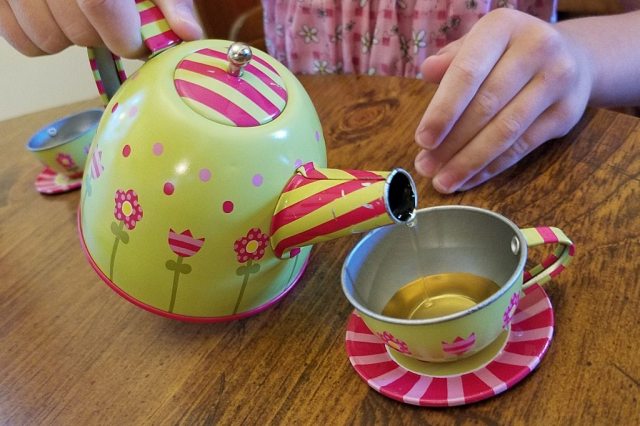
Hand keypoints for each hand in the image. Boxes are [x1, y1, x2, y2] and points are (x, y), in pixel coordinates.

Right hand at [0, 0, 201, 57]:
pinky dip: (42, 39)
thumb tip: (188, 33)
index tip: (139, 39)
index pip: (101, 5)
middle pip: (78, 33)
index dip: (126, 35)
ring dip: (71, 37)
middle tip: (110, 18)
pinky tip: (56, 16)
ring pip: (47, 41)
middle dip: (102, 36)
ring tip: (78, 11)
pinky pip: (20, 40)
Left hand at [414, 8, 592, 192]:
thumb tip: (428, 71)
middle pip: (486, 106)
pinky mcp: (567, 112)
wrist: (572, 57)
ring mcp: (557, 80)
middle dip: (451, 143)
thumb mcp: (479, 43)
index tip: (422, 140)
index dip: (443, 110)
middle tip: (425, 167)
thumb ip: (452, 59)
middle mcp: (537, 48)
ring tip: (443, 181)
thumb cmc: (507, 54)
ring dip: (469, 162)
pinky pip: (523, 146)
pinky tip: (470, 179)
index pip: (468, 72)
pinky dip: (492, 167)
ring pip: (506, 131)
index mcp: (504, 26)